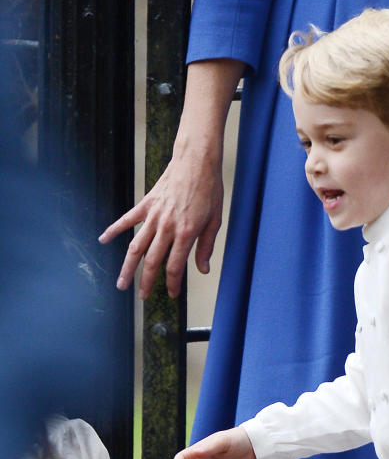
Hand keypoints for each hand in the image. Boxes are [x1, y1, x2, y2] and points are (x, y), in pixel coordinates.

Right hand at [100, 151, 223, 300]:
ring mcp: (154, 216)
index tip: (172, 294)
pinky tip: (103, 240)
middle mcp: (167, 227)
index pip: (175, 266)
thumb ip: (206, 247)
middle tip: (142, 296)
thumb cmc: (208, 190)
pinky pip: (127, 220)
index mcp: (186, 233)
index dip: (173, 283)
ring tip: (121, 283)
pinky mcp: (146, 204)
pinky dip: (113, 230)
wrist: (196, 162)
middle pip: (152, 261)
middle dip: (146, 282)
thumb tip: (203, 269)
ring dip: (127, 266)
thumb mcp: (215, 221)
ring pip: (136, 247)